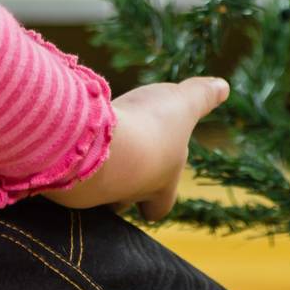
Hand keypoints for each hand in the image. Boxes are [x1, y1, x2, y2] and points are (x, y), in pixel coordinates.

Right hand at [36, 77, 228, 222]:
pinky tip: (66, 140)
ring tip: (91, 150)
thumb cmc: (150, 130)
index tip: (155, 195)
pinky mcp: (66, 178)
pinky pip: (67, 172)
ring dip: (96, 172)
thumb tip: (224, 86)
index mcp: (161, 183)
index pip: (161, 204)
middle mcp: (129, 191)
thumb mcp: (183, 105)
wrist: (101, 146)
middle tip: (120, 169)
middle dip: (123, 186)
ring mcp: (96, 189)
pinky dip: (68, 158)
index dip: (159, 197)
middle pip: (125, 200)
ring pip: (95, 189)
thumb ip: (201, 96)